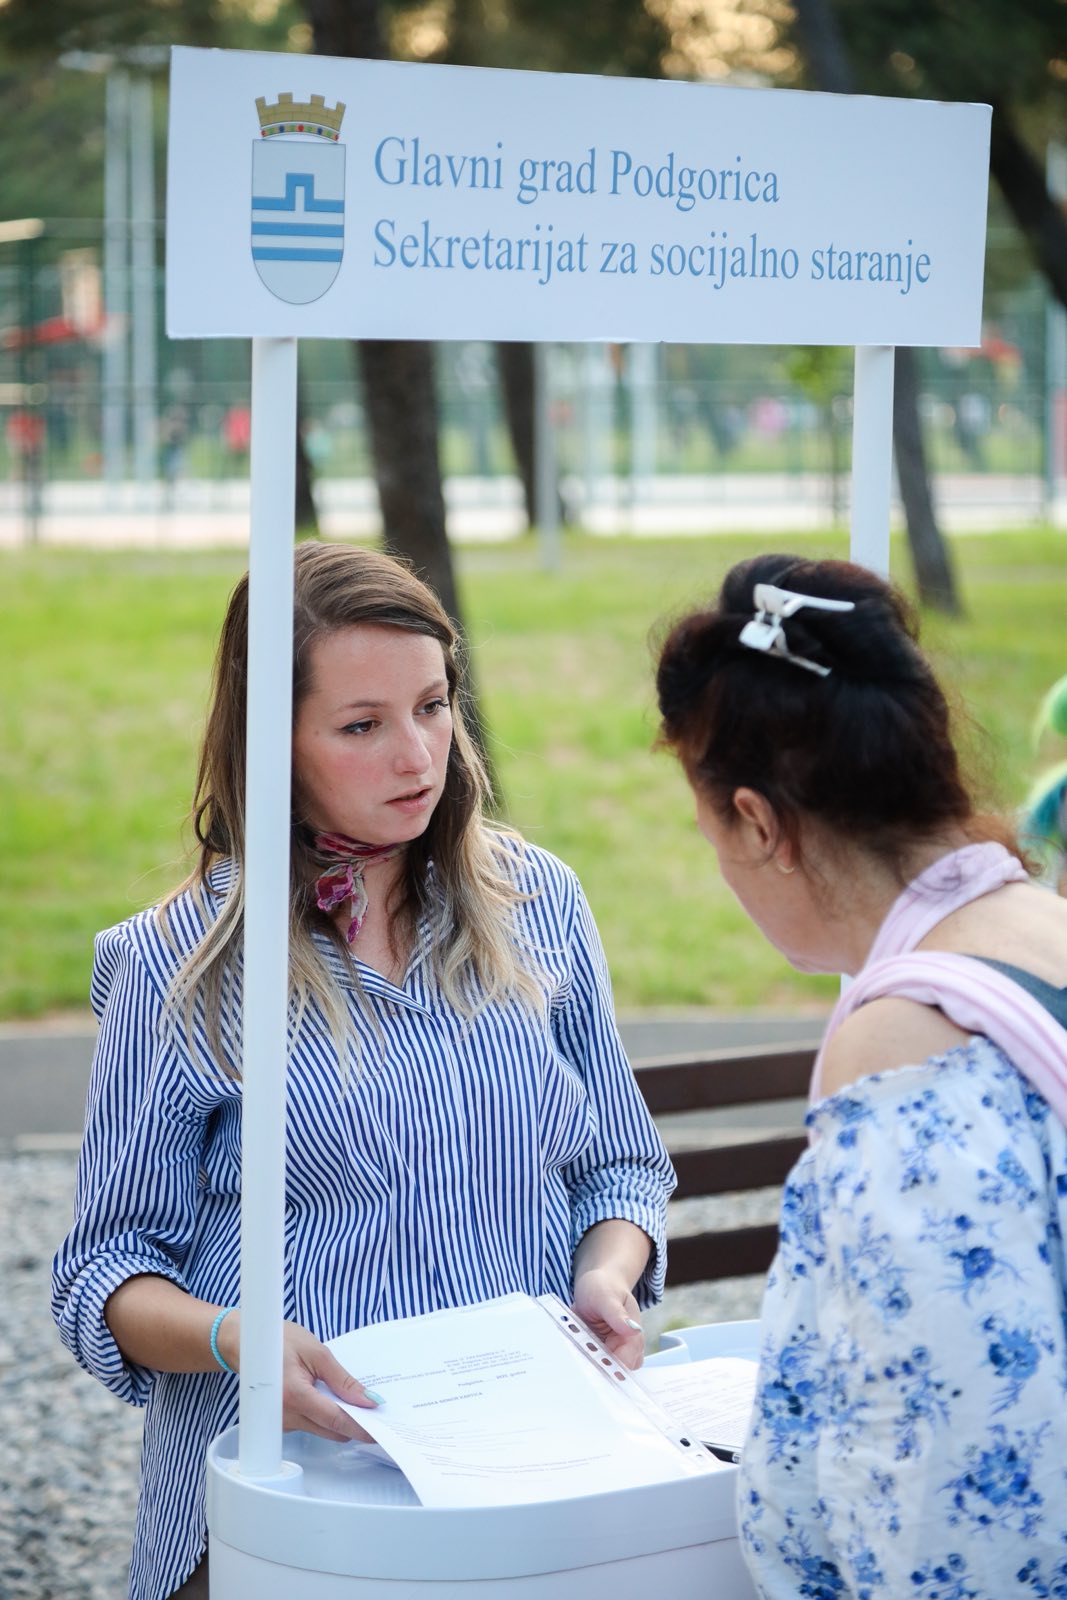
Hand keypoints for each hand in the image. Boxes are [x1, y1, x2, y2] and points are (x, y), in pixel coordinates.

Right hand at [217, 1312, 380, 1441]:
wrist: (246, 1343)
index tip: (381, 1428)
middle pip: (331, 1431)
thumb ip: (342, 1379)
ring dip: (338, 1418)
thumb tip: (367, 1400)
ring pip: (322, 1430)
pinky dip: (324, 1415)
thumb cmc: (280, 1341)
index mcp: (296, 1396)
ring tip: (349, 1396)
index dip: (361, 1426)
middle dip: (353, 1422)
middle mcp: (286, 1417)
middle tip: (371, 1407)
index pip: (336, 1420)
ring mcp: (282, 1423)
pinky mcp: (282, 1422)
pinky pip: (311, 1425)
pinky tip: (329, 1396)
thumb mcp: (317, 1352)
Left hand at [571, 1268, 644, 1370]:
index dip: (611, 1368)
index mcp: (633, 1336)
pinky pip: (592, 1363)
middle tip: (579, 1357)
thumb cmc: (604, 1286)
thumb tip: (633, 1331)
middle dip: (598, 1369)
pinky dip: (583, 1359)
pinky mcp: (599, 1353)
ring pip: (604, 1370)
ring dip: (589, 1364)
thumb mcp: (606, 1296)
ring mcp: (613, 1352)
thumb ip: (617, 1314)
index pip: (626, 1362)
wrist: (597, 1282)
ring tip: (576, 1348)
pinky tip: (574, 1348)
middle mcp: (626, 1347)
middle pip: (616, 1372)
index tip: (592, 1365)